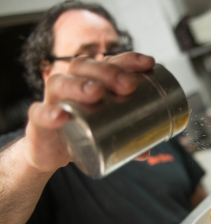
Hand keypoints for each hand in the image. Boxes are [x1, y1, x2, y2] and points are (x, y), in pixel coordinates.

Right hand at [24, 52, 154, 173]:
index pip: (108, 62)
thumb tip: (147, 151)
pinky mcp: (38, 122)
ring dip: (79, 84)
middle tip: (128, 84)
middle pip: (84, 66)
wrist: (50, 153)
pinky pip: (39, 113)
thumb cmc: (82, 132)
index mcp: (90, 81)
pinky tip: (61, 115)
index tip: (148, 64)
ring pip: (60, 82)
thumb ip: (127, 139)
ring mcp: (53, 100)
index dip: (127, 60)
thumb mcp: (106, 132)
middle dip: (108, 71)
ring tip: (97, 92)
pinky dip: (49, 113)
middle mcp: (70, 84)